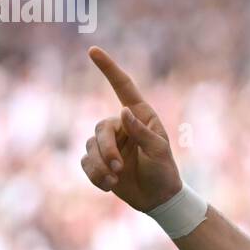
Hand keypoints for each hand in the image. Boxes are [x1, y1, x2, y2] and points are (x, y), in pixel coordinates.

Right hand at [81, 46, 181, 211]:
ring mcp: (109, 144)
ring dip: (102, 166)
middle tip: (119, 168)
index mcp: (140, 115)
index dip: (108, 68)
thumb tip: (123, 112)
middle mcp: (122, 125)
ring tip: (117, 178)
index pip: (123, 87)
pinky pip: (85, 163)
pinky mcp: (98, 161)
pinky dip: (96, 176)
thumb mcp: (159, 151)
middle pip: (100, 128)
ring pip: (90, 147)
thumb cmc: (164, 171)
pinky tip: (110, 186)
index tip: (93, 50)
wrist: (158, 199)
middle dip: (106, 150)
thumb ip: (141, 132)